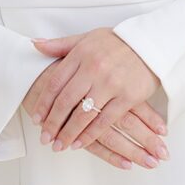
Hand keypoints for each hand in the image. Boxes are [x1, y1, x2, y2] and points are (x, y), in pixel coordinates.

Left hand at [30, 28, 161, 155]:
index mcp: (79, 55)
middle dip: (52, 123)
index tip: (36, 118)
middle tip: (44, 138)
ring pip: (83, 114)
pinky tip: (80, 143)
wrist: (149, 44)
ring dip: (68, 133)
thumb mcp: (85, 38)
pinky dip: (90, 134)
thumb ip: (59, 45)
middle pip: (66, 101)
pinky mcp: (128, 97)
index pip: (55, 82)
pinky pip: (105, 120)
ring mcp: (110, 84)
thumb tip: (35, 44)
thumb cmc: (115, 41)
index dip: (44, 103)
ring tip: (59, 146)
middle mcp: (92, 69)